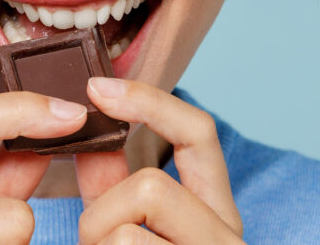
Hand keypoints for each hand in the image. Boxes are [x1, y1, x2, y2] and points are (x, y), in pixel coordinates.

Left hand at [73, 78, 243, 243]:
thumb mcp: (116, 226)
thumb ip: (109, 184)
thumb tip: (94, 129)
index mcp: (212, 213)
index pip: (198, 133)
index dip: (149, 102)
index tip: (98, 89)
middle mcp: (225, 235)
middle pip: (151, 184)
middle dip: (101, 213)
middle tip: (95, 243)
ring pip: (129, 226)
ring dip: (96, 243)